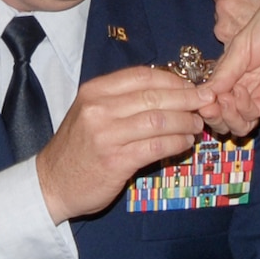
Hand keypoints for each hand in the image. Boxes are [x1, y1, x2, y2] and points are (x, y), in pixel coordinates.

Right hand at [34, 66, 207, 223]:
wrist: (52, 182)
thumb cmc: (78, 147)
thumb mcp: (92, 112)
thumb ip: (124, 100)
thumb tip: (171, 91)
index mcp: (94, 91)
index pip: (143, 75)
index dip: (174, 79)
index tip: (194, 86)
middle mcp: (98, 109)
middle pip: (154, 96)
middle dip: (188, 99)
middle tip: (207, 103)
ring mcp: (106, 135)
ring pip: (159, 121)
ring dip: (186, 122)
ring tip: (198, 125)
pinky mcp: (115, 161)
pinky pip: (156, 147)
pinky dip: (176, 143)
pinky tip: (185, 143)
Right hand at [198, 0, 259, 137]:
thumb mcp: (238, 47)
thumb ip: (223, 72)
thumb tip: (203, 92)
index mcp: (229, 75)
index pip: (211, 99)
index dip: (202, 103)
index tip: (196, 99)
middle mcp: (240, 89)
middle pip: (222, 117)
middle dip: (212, 116)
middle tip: (207, 106)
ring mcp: (256, 97)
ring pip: (236, 123)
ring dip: (225, 116)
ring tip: (222, 100)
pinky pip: (252, 115)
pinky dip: (241, 108)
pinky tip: (237, 93)